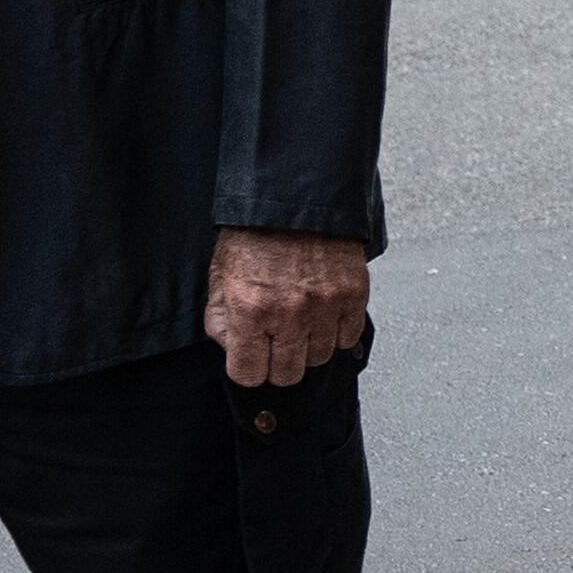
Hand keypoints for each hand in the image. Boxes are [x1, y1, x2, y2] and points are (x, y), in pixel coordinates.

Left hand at [206, 229, 369, 390]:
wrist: (297, 197)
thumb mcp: (219, 276)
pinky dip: (336, 332)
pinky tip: (324, 315)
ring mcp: (325, 306)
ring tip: (301, 322)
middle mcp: (289, 313)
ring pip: (319, 358)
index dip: (248, 368)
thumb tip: (233, 348)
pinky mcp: (353, 295)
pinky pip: (348, 337)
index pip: (248, 374)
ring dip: (309, 346)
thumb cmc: (255, 233)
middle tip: (277, 342)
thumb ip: (220, 320)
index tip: (251, 357)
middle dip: (278, 363)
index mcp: (250, 308)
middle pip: (287, 374)